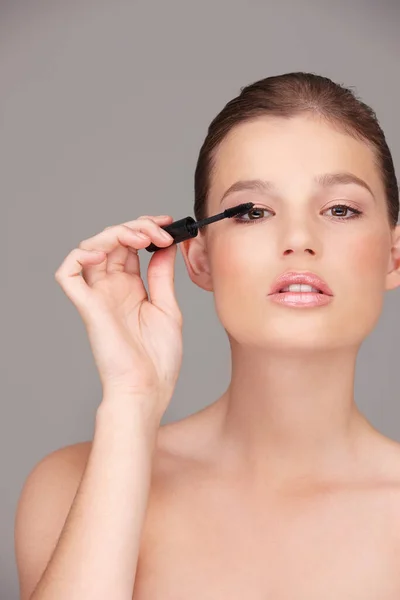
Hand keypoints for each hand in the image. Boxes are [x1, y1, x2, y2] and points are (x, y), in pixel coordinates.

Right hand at [55, 215, 182, 420]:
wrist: (148, 388)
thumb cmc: (158, 358)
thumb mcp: (167, 307)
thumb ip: (162, 275)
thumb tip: (167, 246)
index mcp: (130, 288)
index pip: (130, 245)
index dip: (145, 229)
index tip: (168, 224)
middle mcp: (111, 288)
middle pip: (112, 241)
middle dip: (137, 226)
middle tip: (160, 231)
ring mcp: (97, 295)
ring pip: (91, 247)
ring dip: (116, 233)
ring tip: (143, 238)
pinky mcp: (87, 306)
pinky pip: (68, 273)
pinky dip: (82, 255)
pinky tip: (106, 252)